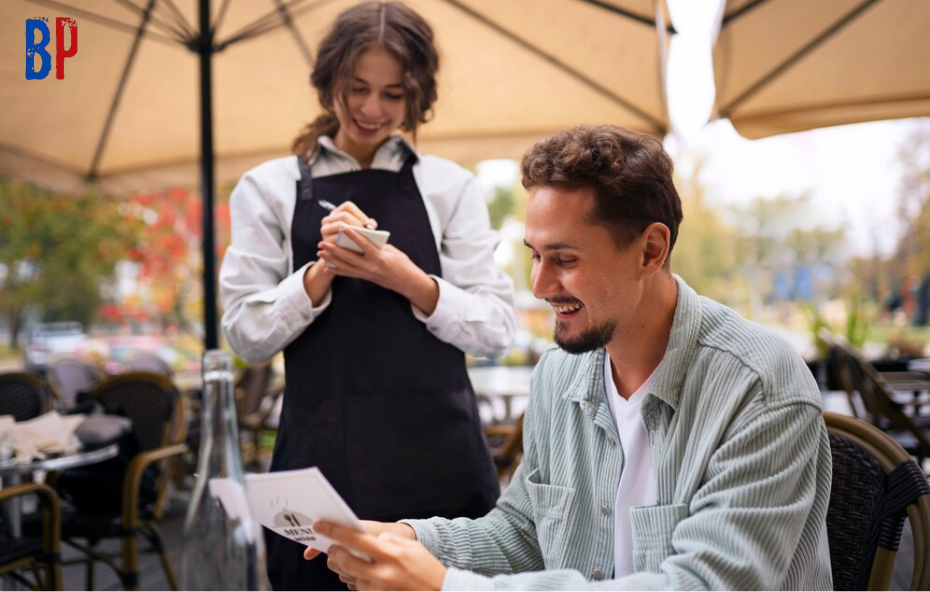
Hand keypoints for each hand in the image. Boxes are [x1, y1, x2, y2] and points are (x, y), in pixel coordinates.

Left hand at [307, 521, 444, 590]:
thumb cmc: (426, 568)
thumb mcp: (409, 547)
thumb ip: (387, 541)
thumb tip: (365, 540)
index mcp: (391, 555)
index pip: (355, 540)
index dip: (335, 532)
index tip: (320, 526)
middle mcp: (383, 574)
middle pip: (345, 562)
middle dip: (334, 554)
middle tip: (333, 548)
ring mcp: (378, 590)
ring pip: (349, 578)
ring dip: (345, 569)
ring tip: (349, 561)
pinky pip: (357, 589)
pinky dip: (356, 581)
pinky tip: (364, 575)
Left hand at [316, 227, 439, 313]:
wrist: (406, 281)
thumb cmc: (401, 263)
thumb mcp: (391, 250)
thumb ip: (375, 244)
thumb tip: (362, 238)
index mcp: (379, 257)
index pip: (364, 245)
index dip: (353, 236)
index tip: (343, 227)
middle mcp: (371, 267)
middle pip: (349, 257)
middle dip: (334, 250)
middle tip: (322, 243)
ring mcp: (367, 274)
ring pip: (345, 266)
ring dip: (331, 259)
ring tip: (320, 252)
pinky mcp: (365, 277)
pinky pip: (348, 274)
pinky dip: (337, 270)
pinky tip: (328, 267)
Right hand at [320, 201, 376, 242]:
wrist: (341, 257)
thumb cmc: (354, 240)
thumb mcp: (360, 230)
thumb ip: (367, 225)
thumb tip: (371, 225)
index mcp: (338, 212)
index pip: (348, 206)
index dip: (358, 213)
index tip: (367, 223)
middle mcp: (328, 219)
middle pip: (343, 215)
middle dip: (356, 222)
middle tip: (365, 231)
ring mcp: (325, 229)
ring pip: (339, 225)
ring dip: (351, 231)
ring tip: (361, 237)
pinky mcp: (325, 241)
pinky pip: (336, 238)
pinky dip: (346, 241)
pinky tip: (355, 245)